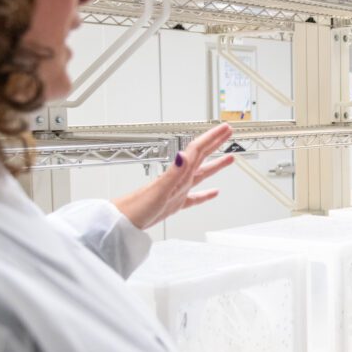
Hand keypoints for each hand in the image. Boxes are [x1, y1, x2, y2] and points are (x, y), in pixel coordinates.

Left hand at [112, 124, 236, 228]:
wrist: (122, 221)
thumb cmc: (137, 207)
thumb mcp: (159, 190)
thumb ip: (173, 173)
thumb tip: (184, 155)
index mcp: (178, 174)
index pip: (198, 150)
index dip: (212, 138)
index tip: (225, 129)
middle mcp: (179, 179)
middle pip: (201, 156)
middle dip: (215, 143)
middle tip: (228, 133)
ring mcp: (178, 191)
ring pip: (201, 174)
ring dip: (215, 165)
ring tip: (229, 158)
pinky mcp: (175, 203)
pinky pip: (195, 197)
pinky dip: (206, 194)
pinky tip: (213, 192)